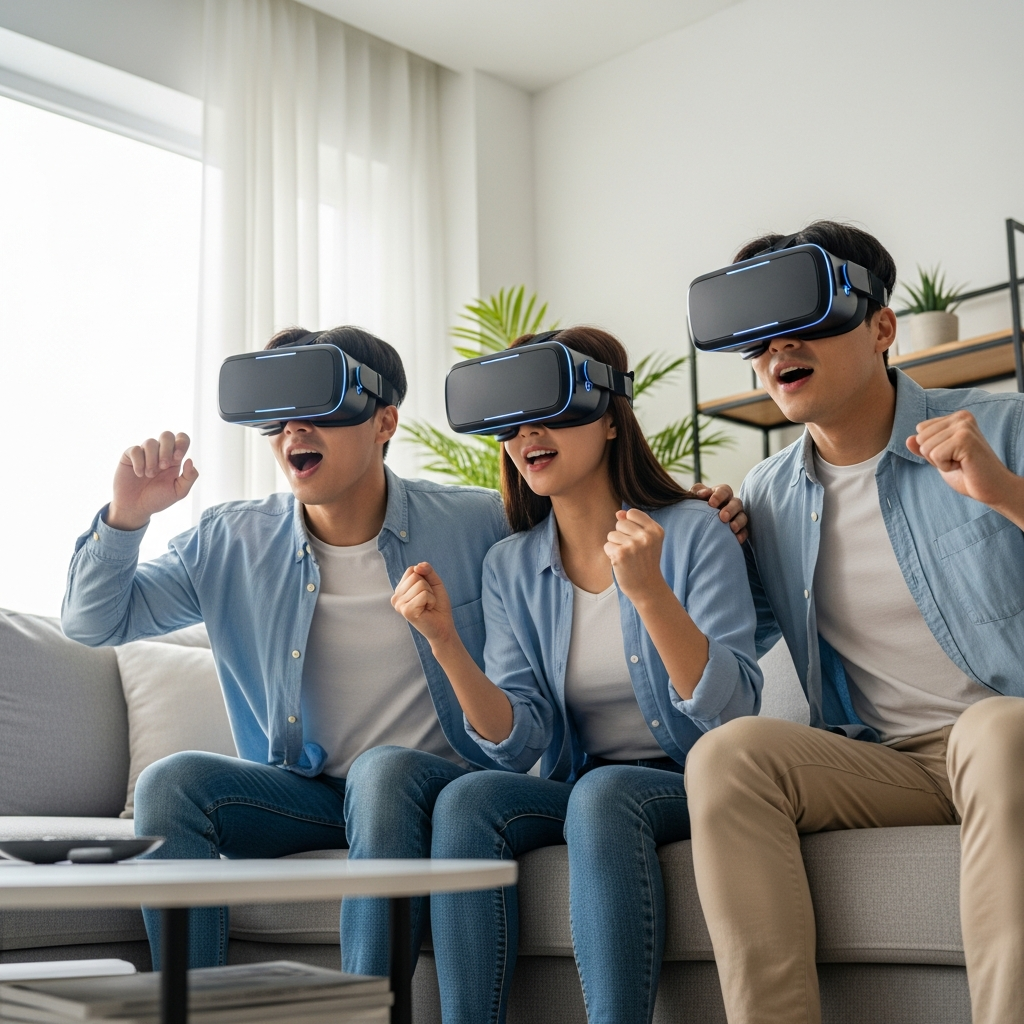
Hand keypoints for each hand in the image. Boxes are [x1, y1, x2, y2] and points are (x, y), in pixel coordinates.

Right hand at [107, 431, 197, 531]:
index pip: (182, 439)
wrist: (135, 507)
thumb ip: (189, 477)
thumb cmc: (158, 499)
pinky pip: (135, 450)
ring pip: (150, 442)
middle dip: (166, 449)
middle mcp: (160, 453)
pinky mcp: (130, 456)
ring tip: (149, 475)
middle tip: (163, 466)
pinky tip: (139, 474)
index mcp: (174, 459)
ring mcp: (145, 453)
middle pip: (167, 435)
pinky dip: (139, 462)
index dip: (181, 443)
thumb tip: (190, 460)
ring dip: (152, 459)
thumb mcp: (178, 492)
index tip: (177, 458)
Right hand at [391, 562, 457, 648]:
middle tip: (427, 601)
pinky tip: (427, 610)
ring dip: (430, 595)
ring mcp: (399, 605)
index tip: (426, 592)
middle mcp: (396, 597)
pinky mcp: (406, 611)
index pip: (411, 570)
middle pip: (415, 576)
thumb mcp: (434, 583)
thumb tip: (418, 566)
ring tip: (427, 606)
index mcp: (400, 590)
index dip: (425, 578)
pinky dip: (431, 600)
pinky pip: (423, 594)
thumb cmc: (438, 605)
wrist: (443, 626)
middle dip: (428, 587)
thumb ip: (427, 571)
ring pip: (420, 584)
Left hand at [604, 509, 669, 606]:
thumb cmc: (645, 562)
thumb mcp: (647, 540)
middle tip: (632, 551)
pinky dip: (611, 554)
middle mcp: (646, 536)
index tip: (636, 538)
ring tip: (628, 557)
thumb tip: (618, 513)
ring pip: (612, 534)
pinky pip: (607, 546)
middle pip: (620, 523)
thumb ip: (634, 523)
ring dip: (616, 545)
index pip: (632, 513)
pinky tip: (621, 563)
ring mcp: (633, 545)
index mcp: (656, 530)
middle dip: (622, 535)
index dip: (629, 524)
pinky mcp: (621, 554)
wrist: (647, 587)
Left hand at [691, 481, 747, 543]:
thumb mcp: (693, 497)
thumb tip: (702, 494)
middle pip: (736, 503)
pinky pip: (744, 532)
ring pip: (743, 517)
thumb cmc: (694, 507)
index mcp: (720, 494)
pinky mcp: (739, 530)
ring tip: (732, 528)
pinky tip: (737, 539)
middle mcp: (731, 504)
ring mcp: (737, 516)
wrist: (694, 525)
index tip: (711, 504)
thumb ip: (696, 492)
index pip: (724, 490)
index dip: (719, 496)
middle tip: (723, 517)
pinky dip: (741, 535)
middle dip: (730, 509)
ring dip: (738, 522)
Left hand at [907, 412, 1023, 523]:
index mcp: (956, 418)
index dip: (932, 448)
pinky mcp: (964, 439)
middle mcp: (961, 418)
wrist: (992, 488)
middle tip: (957, 460)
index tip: (953, 455)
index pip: (921, 429)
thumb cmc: (967, 473)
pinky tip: (963, 466)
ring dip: (940, 462)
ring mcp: (964, 427)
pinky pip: (935, 455)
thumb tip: (908, 439)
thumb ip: (924, 447)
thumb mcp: (940, 458)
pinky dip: (945, 466)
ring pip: (926, 447)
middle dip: (934, 456)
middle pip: (921, 438)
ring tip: (961, 463)